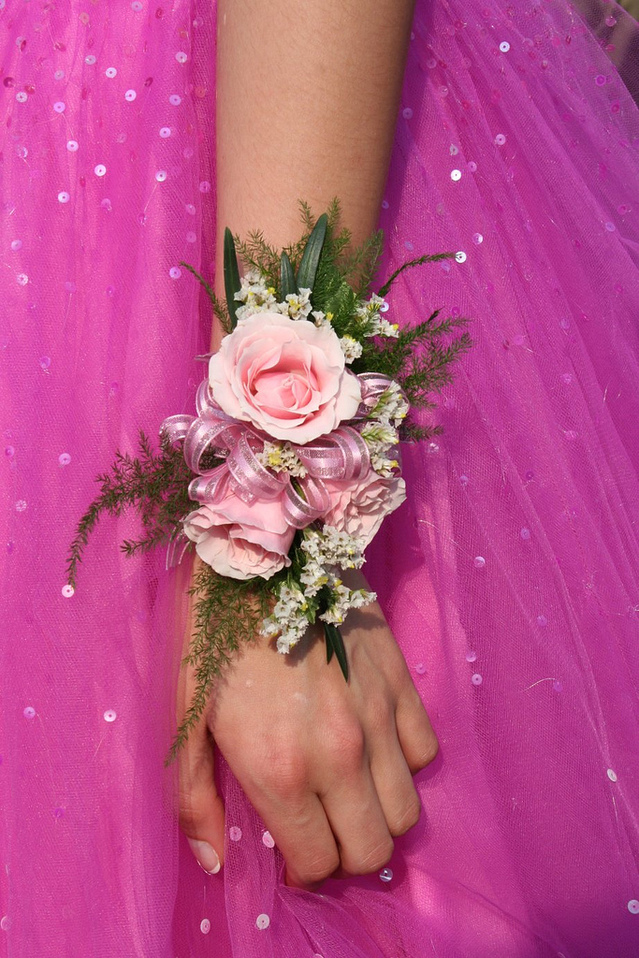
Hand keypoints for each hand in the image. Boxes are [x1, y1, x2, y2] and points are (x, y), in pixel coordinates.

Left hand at [177, 561, 437, 887]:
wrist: (259, 555)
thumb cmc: (211, 637)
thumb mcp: (184, 718)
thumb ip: (194, 798)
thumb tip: (212, 862)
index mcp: (280, 769)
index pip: (320, 862)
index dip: (306, 872)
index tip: (294, 857)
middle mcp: (340, 754)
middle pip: (373, 849)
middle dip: (346, 854)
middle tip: (323, 830)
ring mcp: (377, 717)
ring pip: (407, 811)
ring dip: (379, 816)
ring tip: (350, 794)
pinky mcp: (400, 682)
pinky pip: (425, 751)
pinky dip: (403, 763)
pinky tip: (374, 746)